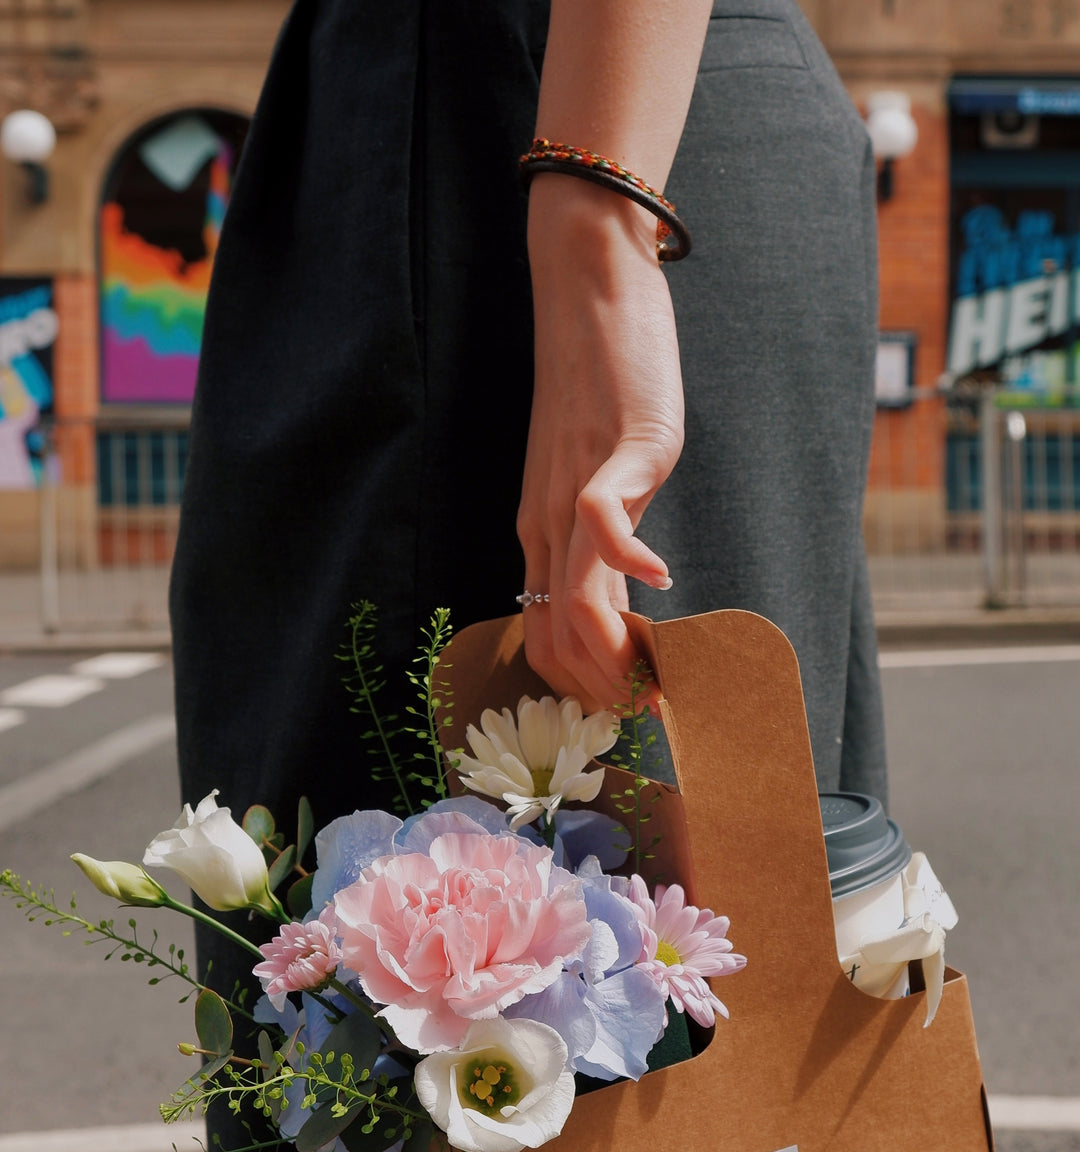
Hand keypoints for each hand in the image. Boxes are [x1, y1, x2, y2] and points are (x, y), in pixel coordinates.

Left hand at [517, 177, 683, 710]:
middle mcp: (546, 525)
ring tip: (657, 678)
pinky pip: (605, 524)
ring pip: (574, 600)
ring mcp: (574, 492)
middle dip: (602, 691)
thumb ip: (605, 541)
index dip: (585, 689)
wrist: (591, 292)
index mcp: (542, 536)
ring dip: (614, 654)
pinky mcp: (612, 453)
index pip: (548, 640)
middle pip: (556, 637)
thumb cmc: (599, 384)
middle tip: (650, 712)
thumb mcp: (595, 478)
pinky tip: (667, 580)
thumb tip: (632, 599)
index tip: (630, 712)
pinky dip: (632, 565)